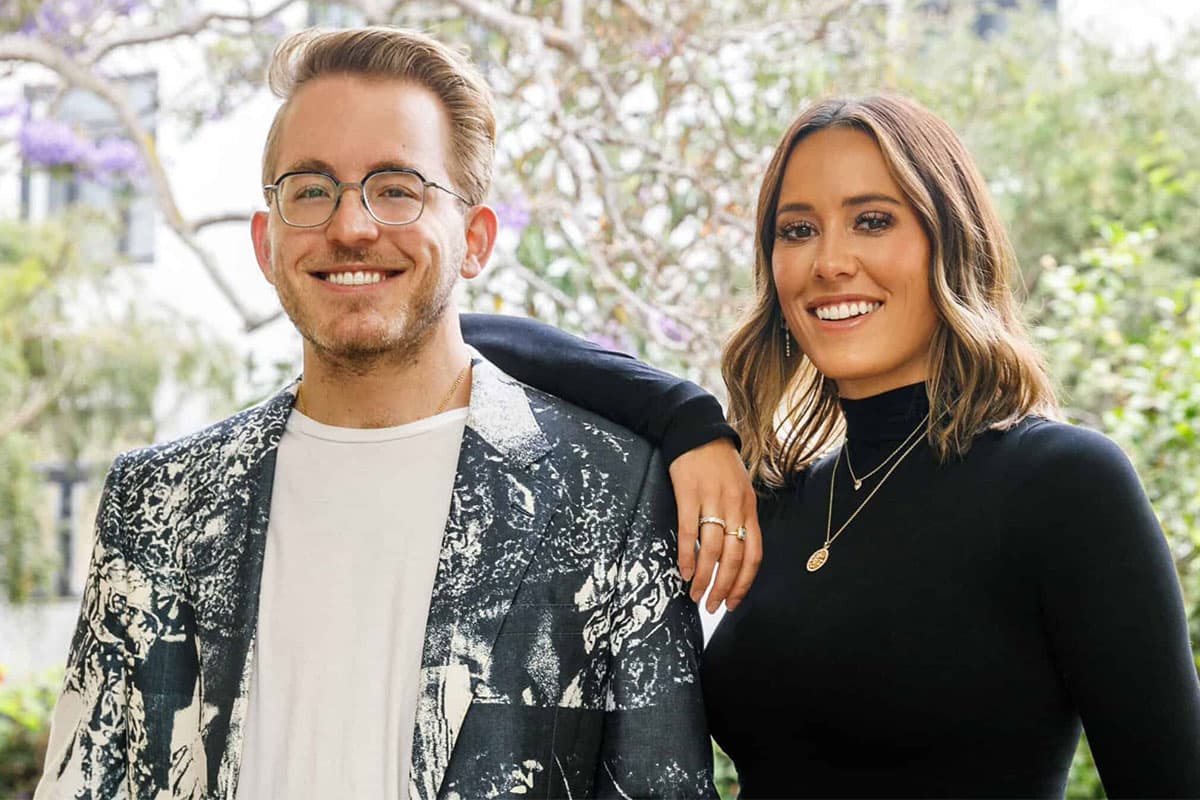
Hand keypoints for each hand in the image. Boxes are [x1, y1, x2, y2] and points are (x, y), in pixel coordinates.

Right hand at [668, 438, 761, 612]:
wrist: (697, 431)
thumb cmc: (717, 464)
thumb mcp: (738, 490)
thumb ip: (739, 518)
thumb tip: (733, 553)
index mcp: (749, 508)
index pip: (754, 554)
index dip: (744, 582)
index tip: (733, 603)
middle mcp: (735, 506)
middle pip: (734, 557)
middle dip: (724, 587)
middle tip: (712, 607)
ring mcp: (712, 500)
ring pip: (712, 549)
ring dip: (705, 577)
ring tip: (695, 595)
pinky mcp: (689, 493)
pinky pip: (688, 531)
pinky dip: (686, 555)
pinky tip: (684, 571)